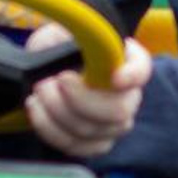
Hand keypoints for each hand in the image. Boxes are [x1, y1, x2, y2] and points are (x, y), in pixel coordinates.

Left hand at [22, 24, 150, 158]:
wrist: (47, 69)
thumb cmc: (58, 47)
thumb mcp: (62, 31)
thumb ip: (70, 34)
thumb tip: (64, 45)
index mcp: (127, 62)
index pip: (141, 71)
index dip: (132, 77)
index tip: (114, 77)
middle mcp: (129, 96)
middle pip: (118, 110)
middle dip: (80, 99)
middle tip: (53, 80)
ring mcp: (114, 124)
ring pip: (92, 130)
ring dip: (56, 111)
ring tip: (39, 91)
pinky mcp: (95, 144)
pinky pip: (75, 146)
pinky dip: (49, 128)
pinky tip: (36, 107)